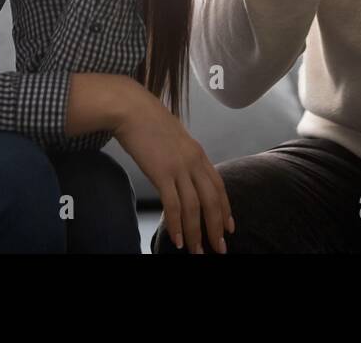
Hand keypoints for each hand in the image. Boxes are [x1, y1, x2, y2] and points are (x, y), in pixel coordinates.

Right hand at [113, 90, 233, 253]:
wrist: (132, 109)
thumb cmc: (148, 122)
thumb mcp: (174, 139)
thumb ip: (183, 156)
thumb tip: (184, 174)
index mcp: (198, 154)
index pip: (218, 186)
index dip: (225, 208)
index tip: (229, 227)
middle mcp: (194, 161)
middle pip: (212, 200)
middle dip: (216, 227)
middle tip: (219, 248)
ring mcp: (179, 167)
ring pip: (194, 207)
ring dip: (196, 232)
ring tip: (197, 251)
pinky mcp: (161, 172)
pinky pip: (173, 204)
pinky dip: (176, 225)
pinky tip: (177, 239)